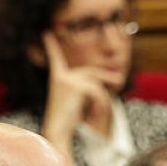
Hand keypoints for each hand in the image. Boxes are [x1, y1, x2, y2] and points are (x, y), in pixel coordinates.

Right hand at [38, 33, 117, 155]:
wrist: (58, 132)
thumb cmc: (69, 122)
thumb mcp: (82, 102)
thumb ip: (94, 88)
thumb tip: (118, 77)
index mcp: (58, 79)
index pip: (56, 59)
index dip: (52, 47)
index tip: (46, 33)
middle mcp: (61, 76)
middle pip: (91, 73)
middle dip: (107, 79)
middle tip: (119, 82)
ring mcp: (68, 79)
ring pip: (97, 83)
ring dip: (103, 99)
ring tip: (98, 114)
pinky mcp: (76, 86)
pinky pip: (97, 92)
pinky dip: (101, 104)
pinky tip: (95, 115)